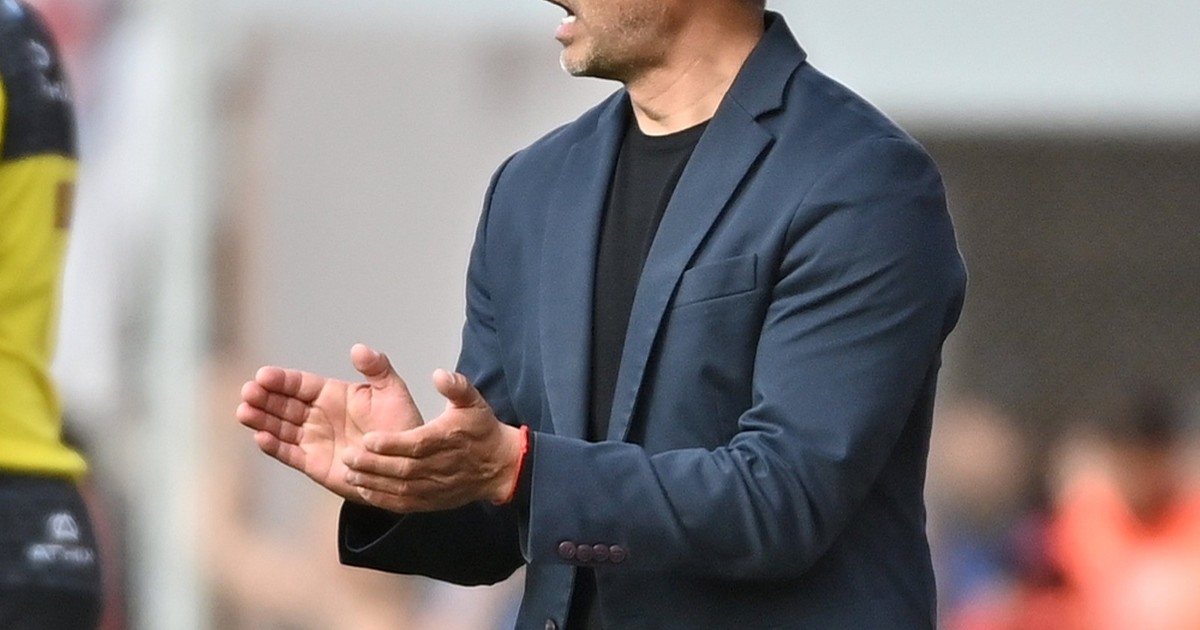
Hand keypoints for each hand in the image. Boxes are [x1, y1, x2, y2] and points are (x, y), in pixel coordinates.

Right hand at [236, 343, 422, 500]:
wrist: (408, 464)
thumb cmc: (402, 425)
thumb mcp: (393, 392)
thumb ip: (377, 369)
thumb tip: (359, 348)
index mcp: (333, 395)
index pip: (300, 384)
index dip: (281, 380)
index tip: (263, 375)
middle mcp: (318, 415)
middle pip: (284, 404)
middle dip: (264, 398)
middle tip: (248, 392)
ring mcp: (314, 439)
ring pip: (281, 427)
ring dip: (262, 419)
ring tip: (244, 412)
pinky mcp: (314, 464)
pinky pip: (290, 453)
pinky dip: (274, 446)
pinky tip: (260, 437)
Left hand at [341, 369, 522, 511]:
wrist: (499, 466)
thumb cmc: (482, 432)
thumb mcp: (473, 401)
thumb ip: (456, 387)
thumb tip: (439, 375)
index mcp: (446, 440)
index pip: (416, 444)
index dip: (391, 443)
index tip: (369, 438)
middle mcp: (439, 466)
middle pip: (402, 468)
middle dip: (373, 463)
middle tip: (348, 455)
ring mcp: (435, 487)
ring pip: (399, 487)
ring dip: (373, 481)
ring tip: (350, 472)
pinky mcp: (431, 501)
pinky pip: (404, 503)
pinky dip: (383, 499)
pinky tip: (364, 490)